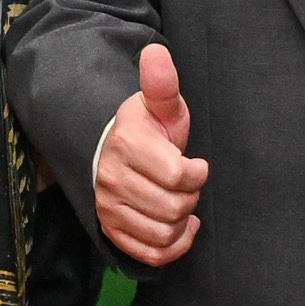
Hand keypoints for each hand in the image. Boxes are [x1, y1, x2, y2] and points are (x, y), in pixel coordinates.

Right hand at [93, 43, 209, 267]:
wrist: (114, 150)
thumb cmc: (148, 129)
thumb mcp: (160, 105)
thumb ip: (162, 84)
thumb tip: (157, 51)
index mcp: (127, 145)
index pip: (178, 176)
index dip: (197, 173)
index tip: (195, 164)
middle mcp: (111, 179)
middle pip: (172, 208)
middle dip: (190, 198)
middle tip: (186, 185)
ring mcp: (108, 207)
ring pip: (162, 233)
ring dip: (181, 222)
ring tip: (180, 203)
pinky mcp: (111, 230)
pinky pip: (149, 254)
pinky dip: (172, 247)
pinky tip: (180, 228)